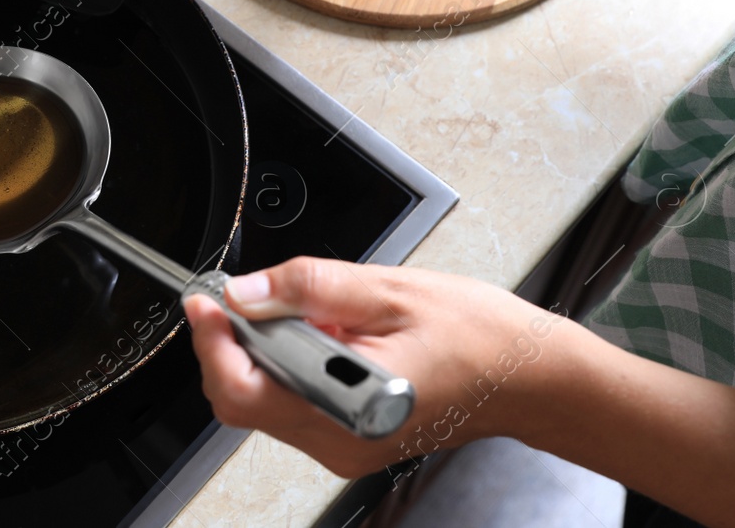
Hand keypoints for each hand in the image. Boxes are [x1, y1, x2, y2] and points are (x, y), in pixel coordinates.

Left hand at [183, 257, 576, 480]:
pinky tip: (324, 336)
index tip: (206, 301)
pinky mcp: (349, 440)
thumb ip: (309, 288)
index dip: (212, 342)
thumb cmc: (478, 334)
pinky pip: (292, 405)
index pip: (243, 390)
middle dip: (232, 345)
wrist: (529, 375)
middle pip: (243, 400)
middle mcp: (340, 440)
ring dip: (263, 353)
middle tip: (248, 296)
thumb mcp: (388, 290)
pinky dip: (289, 367)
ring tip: (309, 314)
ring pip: (263, 403)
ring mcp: (343, 446)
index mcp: (349, 406)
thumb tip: (245, 291)